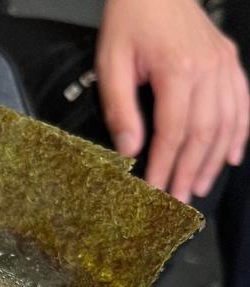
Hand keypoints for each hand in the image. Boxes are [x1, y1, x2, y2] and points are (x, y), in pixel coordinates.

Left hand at [96, 0, 248, 202]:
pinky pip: (241, 103)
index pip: (173, 131)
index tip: (156, 193)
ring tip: (200, 188)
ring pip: (227, 122)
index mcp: (178, 70)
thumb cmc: (129, 23)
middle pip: (203, 132)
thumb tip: (130, 150)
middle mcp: (208, 68)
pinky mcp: (229, 61)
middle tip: (179, 202)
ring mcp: (224, 64)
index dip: (165, 166)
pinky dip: (239, 133)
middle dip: (190, 171)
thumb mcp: (111, 64)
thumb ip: (120, 109)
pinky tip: (231, 157)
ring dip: (214, 159)